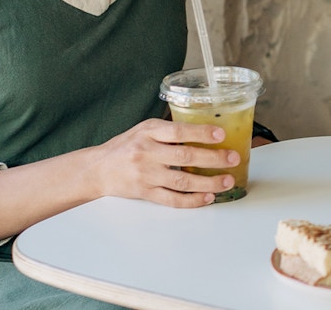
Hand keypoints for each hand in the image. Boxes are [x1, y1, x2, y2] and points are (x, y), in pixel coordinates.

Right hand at [89, 118, 240, 207]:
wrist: (98, 169)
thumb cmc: (125, 146)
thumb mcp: (144, 129)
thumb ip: (169, 131)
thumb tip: (205, 131)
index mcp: (148, 132)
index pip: (177, 131)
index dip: (200, 133)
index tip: (220, 134)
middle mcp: (146, 153)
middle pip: (184, 157)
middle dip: (213, 158)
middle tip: (232, 158)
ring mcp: (146, 175)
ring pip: (182, 181)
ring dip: (208, 182)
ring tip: (226, 181)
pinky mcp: (145, 193)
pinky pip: (172, 199)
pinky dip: (192, 200)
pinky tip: (207, 197)